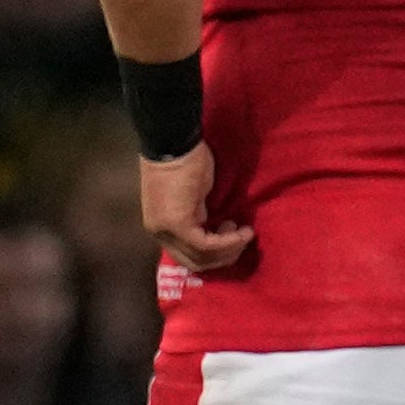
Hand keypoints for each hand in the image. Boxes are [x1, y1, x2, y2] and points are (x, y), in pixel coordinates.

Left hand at [139, 144, 253, 272]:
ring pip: (201, 256)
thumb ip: (197, 215)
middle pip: (194, 261)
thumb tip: (213, 226)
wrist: (174, 142)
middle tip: (242, 239)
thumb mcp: (192, 195)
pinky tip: (240, 231)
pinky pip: (205, 244)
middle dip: (223, 256)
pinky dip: (227, 242)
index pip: (187, 255)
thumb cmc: (184, 160)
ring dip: (229, 249)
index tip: (234, 235)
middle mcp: (160, 233)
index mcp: (160, 226)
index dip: (215, 253)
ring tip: (244, 232)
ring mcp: (166, 230)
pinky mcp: (178, 224)